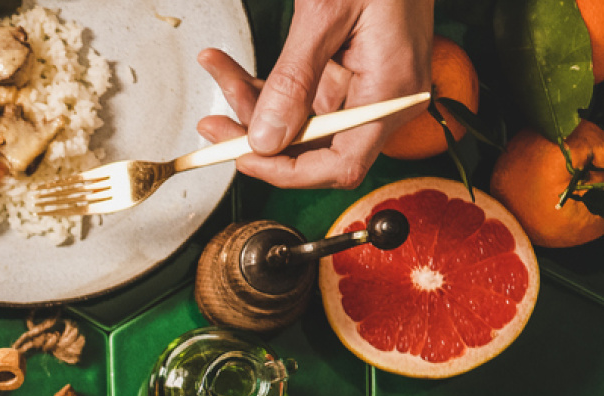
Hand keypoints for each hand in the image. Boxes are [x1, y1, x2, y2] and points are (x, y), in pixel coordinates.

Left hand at [196, 0, 432, 188]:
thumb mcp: (326, 15)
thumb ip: (294, 79)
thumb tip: (265, 140)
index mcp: (391, 94)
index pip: (340, 165)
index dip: (287, 172)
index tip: (243, 157)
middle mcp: (381, 100)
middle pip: (311, 146)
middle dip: (256, 135)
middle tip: (212, 124)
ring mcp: (363, 88)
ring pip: (297, 121)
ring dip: (250, 102)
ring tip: (218, 70)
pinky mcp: (345, 75)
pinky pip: (300, 95)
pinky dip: (262, 84)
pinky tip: (229, 65)